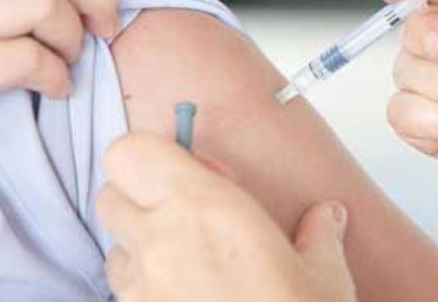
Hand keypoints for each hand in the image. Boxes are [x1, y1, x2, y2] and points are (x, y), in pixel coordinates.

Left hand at [97, 133, 356, 301]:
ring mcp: (139, 290)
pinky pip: (121, 292)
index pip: (131, 151)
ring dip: (139, 246)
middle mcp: (160, 243)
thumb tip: (326, 216)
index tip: (186, 169)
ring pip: (114, 246)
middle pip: (112, 193)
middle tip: (186, 215)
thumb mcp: (324, 279)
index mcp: (205, 210)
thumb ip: (317, 236)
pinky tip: (184, 300)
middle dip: (141, 196)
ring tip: (188, 267)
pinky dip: (142, 287)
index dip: (152, 154)